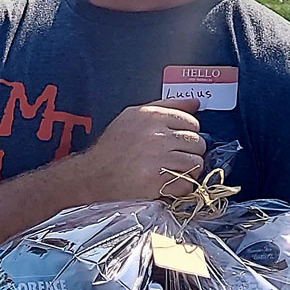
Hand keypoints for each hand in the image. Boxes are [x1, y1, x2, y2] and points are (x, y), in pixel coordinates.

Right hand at [80, 101, 205, 200]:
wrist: (92, 175)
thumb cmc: (113, 146)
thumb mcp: (133, 116)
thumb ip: (166, 106)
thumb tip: (195, 102)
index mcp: (151, 116)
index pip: (192, 122)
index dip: (188, 133)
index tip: (177, 142)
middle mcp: (155, 136)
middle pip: (197, 143)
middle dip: (190, 152)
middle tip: (174, 158)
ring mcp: (157, 160)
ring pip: (195, 164)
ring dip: (188, 171)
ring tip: (172, 171)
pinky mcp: (156, 182)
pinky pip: (186, 184)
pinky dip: (181, 187)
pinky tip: (167, 184)